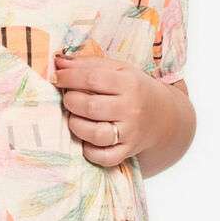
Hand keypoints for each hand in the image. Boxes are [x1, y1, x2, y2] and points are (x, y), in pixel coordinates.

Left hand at [52, 52, 176, 167]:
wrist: (164, 116)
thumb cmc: (134, 89)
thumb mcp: (118, 69)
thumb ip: (88, 64)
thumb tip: (58, 63)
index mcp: (129, 83)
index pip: (92, 79)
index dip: (68, 78)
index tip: (56, 77)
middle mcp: (131, 109)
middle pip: (90, 107)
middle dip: (71, 101)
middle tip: (68, 98)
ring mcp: (130, 133)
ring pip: (95, 134)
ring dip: (76, 125)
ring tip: (74, 117)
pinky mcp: (128, 151)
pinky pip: (104, 157)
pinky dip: (90, 151)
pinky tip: (86, 139)